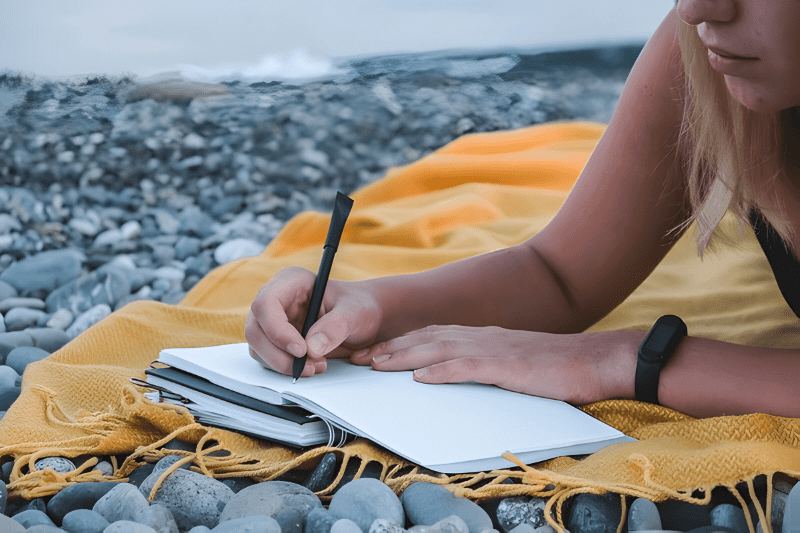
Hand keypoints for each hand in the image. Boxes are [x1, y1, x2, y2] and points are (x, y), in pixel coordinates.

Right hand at [245, 266, 382, 377]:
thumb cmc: (359, 306)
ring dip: (282, 364)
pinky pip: (267, 358)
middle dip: (278, 354)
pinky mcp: (275, 340)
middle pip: (256, 329)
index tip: (301, 350)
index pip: (266, 304)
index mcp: (291, 281)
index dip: (277, 330)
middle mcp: (277, 299)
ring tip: (316, 365)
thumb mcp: (355, 313)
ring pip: (257, 347)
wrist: (365, 319)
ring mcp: (273, 320)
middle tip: (308, 366)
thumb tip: (311, 348)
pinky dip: (285, 368)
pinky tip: (312, 365)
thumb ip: (335, 327)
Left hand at [350, 325, 642, 404]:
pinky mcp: (506, 366)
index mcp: (482, 337)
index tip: (373, 352)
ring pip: (438, 349)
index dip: (400, 343)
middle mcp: (481, 337)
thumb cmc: (554, 366)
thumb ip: (483, 364)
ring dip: (404, 356)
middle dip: (390, 347)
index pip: (431, 336)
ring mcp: (492, 349)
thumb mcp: (511, 362)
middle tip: (360, 357)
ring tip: (377, 364)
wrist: (593, 360)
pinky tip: (421, 377)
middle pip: (426, 339)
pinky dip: (441, 371)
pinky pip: (467, 367)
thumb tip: (455, 373)